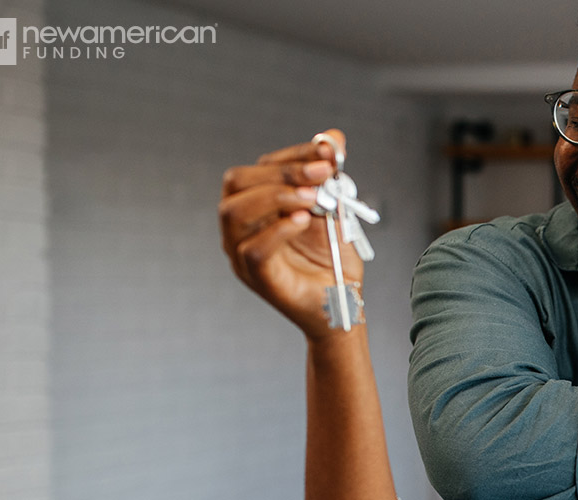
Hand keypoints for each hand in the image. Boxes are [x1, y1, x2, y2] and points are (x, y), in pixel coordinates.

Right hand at [219, 129, 362, 337]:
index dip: (294, 155)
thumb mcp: (335, 208)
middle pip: (237, 183)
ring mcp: (242, 253)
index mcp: (255, 205)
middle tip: (323, 174)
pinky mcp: (258, 278)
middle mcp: (240, 227)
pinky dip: (277, 230)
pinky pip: (253, 251)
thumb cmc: (332, 256)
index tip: (328, 152)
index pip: (259, 167)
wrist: (343, 300)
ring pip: (234, 213)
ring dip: (277, 196)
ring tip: (313, 198)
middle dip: (283, 172)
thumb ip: (330, 175)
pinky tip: (303, 222)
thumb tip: (333, 137)